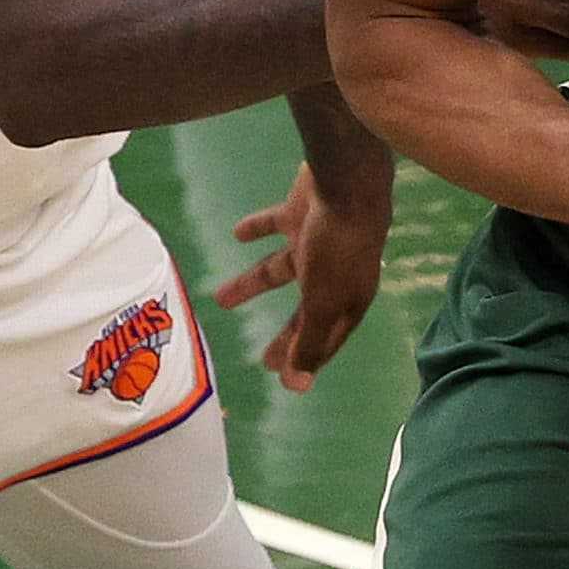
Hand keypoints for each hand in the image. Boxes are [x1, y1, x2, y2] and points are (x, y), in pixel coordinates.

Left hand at [212, 163, 390, 391]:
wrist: (347, 183)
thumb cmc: (338, 249)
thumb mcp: (323, 302)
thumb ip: (310, 341)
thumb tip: (297, 386)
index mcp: (348, 298)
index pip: (327, 338)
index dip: (308, 359)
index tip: (285, 379)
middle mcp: (335, 273)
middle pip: (306, 311)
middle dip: (287, 335)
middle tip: (263, 360)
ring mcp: (318, 241)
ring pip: (281, 269)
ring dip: (252, 284)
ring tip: (221, 299)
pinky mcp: (303, 213)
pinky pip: (275, 226)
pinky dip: (256, 231)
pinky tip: (236, 235)